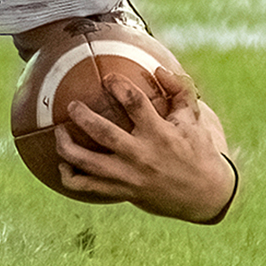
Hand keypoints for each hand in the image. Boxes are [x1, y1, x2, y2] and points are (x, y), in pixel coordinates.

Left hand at [53, 68, 236, 222]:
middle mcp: (141, 155)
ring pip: (87, 163)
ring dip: (67, 146)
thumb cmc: (198, 151)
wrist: (207, 196)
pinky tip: (64, 164)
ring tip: (59, 131)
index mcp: (160, 134)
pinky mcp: (122, 192)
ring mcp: (129, 176)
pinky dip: (69, 176)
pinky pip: (86, 187)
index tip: (108, 78)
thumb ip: (179, 90)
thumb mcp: (194, 120)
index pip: (135, 103)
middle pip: (103, 133)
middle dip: (83, 116)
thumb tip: (159, 69)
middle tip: (72, 105)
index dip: (118, 86)